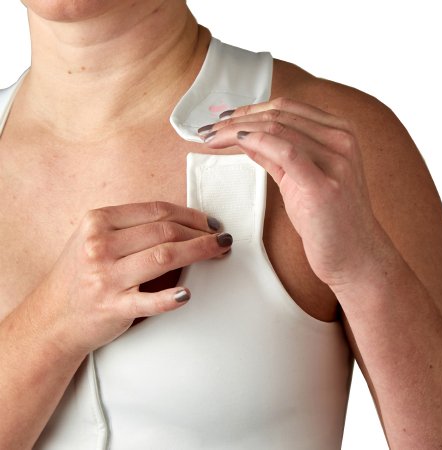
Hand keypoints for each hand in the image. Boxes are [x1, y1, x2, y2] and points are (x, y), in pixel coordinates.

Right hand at [27, 202, 231, 355]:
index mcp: (98, 221)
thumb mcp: (95, 239)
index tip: (209, 222)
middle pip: (165, 230)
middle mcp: (100, 245)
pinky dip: (171, 297)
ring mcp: (105, 276)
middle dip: (201, 233)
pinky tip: (187, 294)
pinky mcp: (112, 306)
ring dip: (199, 252)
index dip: (191, 215)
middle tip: (221, 239)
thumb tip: (182, 224)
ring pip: (164, 256)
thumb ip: (131, 229)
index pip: (156, 211)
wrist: (52, 317)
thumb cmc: (80, 275)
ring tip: (218, 253)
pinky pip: (148, 300)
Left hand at [199, 97, 383, 289]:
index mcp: (338, 133)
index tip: (224, 118)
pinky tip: (235, 141)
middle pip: (279, 114)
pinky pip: (285, 151)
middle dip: (237, 118)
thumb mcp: (300, 179)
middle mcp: (340, 140)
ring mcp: (336, 160)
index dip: (250, 109)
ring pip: (277, 128)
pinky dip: (257, 141)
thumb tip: (248, 138)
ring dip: (236, 129)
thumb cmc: (329, 220)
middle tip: (208, 128)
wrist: (355, 256)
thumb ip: (277, 156)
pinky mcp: (324, 184)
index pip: (287, 108)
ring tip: (211, 137)